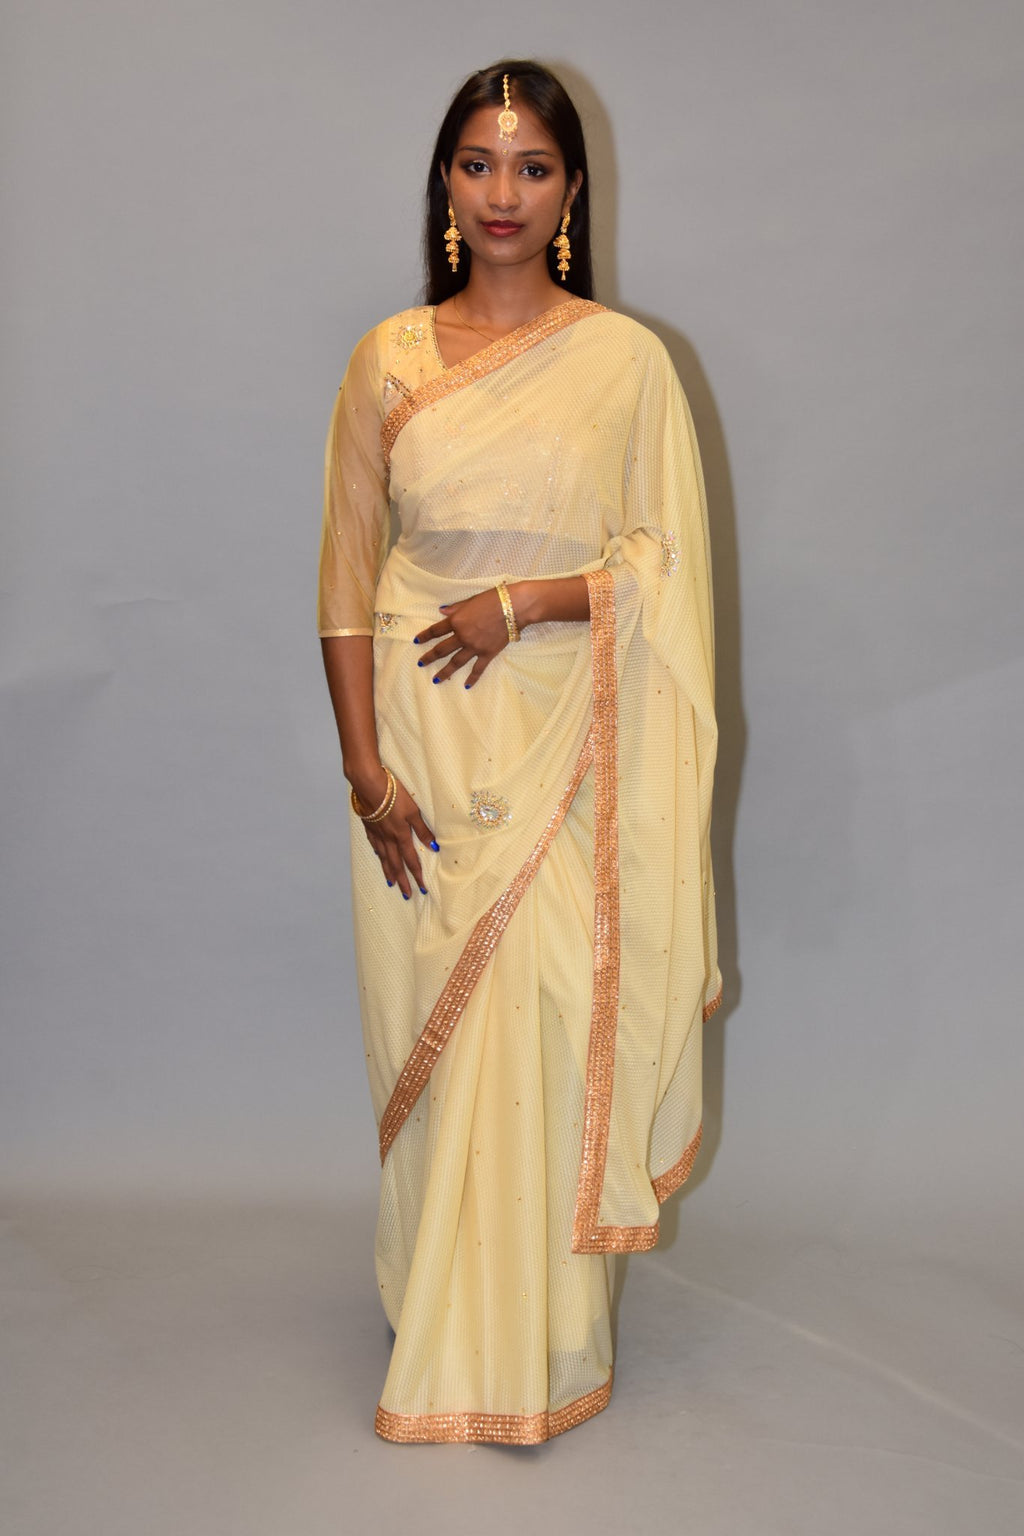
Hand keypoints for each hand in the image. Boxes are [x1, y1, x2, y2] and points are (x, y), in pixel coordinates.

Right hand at [351, 765, 437, 898]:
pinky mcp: (368, 826)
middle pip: (396, 864)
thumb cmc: (394, 795)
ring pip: (383, 857)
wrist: (369, 785)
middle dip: (403, 880)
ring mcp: (376, 833)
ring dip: (389, 871)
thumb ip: (422, 829)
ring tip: (391, 883)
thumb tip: (433, 846)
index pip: (411, 860)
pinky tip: (378, 857)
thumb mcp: (413, 811)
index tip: (422, 889)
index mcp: (401, 836)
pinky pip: (374, 845)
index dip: (417, 876)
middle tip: (406, 894)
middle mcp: (388, 839)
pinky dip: (378, 854)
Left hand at [413, 586, 512, 686]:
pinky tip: (466, 685)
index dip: (425, 635)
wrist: (514, 607)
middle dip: (430, 657)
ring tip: (436, 680)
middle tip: (421, 663)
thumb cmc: (493, 599)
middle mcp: (462, 636)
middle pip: (442, 649)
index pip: (436, 630)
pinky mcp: (487, 653)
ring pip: (456, 662)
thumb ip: (455, 608)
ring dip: (445, 672)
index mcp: (456, 621)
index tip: (417, 641)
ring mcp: (474, 647)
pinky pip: (478, 668)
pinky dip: (472, 677)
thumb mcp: (470, 600)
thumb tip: (441, 611)